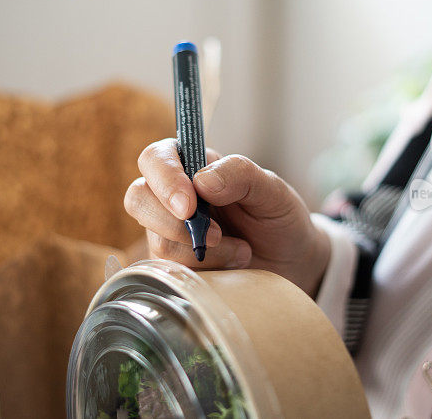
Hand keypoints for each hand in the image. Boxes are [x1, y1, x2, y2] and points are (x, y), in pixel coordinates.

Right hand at [125, 138, 330, 294]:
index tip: (189, 205)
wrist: (293, 263)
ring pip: (158, 242)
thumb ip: (241, 175)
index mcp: (193, 166)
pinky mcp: (176, 267)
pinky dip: (208, 271)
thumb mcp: (273, 190)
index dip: (164, 178)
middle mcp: (174, 198)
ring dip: (204, 251)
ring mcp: (170, 234)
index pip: (156, 158)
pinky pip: (173, 273)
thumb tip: (202, 180)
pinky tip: (233, 266)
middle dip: (170, 221)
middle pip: (138, 198)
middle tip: (215, 235)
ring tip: (241, 250)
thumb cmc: (279, 218)